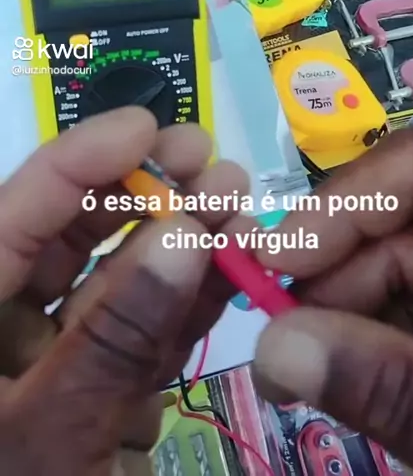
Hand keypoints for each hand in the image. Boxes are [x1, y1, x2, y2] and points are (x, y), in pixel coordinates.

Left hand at [0, 108, 245, 475]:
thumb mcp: (46, 442)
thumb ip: (113, 337)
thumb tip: (184, 232)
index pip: (13, 212)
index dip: (79, 159)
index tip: (150, 124)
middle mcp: (0, 325)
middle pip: (67, 235)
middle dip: (142, 191)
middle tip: (209, 160)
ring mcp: (49, 362)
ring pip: (112, 281)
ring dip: (176, 240)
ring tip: (235, 201)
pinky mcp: (92, 393)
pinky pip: (137, 335)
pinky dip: (184, 303)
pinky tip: (229, 267)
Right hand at [252, 127, 412, 475]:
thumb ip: (394, 387)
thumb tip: (273, 351)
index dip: (336, 206)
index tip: (271, 264)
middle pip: (406, 222)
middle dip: (336, 282)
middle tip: (280, 351)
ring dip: (360, 318)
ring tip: (312, 374)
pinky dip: (397, 337)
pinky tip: (371, 379)